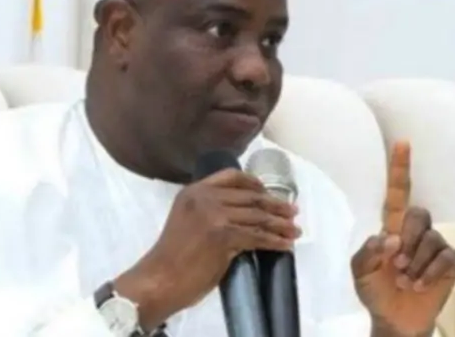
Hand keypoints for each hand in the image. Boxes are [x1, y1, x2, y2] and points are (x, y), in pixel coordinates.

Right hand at [114, 168, 300, 329]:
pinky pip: (258, 237)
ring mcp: (214, 216)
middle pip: (250, 196)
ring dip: (280, 224)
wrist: (159, 279)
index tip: (269, 192)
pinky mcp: (224, 236)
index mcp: (194, 191)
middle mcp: (205, 198)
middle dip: (275, 205)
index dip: (255, 182)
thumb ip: (208, 211)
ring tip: (294, 230)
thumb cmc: (171, 257)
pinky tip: (285, 244)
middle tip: (292, 212)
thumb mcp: (186, 221)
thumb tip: (240, 216)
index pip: (231, 176)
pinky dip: (275, 241)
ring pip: (257, 216)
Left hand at [351, 142, 454, 336]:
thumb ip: (367, 251)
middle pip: (417, 214)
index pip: (397, 193)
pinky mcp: (449, 262)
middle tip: (394, 265)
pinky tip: (418, 285)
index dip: (400, 168)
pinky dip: (428, 274)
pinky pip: (444, 258)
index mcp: (391, 226)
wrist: (393, 317)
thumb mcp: (359, 270)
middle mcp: (414, 230)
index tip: (402, 143)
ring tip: (403, 280)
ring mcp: (433, 244)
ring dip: (414, 264)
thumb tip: (390, 238)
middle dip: (406, 240)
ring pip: (431, 239)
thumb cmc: (374, 288)